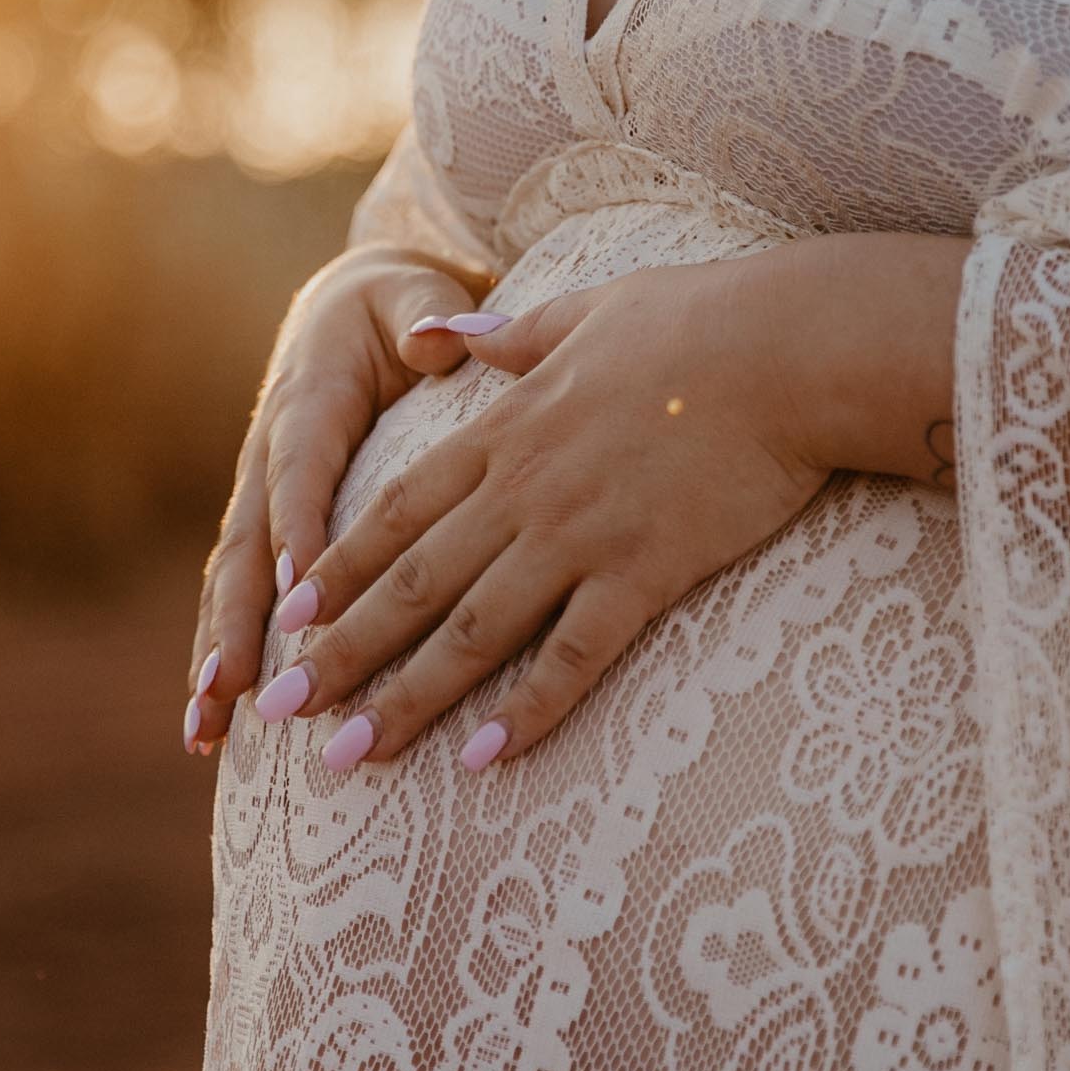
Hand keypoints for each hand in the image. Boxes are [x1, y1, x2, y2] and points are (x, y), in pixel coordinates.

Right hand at [183, 245, 493, 754]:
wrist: (358, 306)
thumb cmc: (399, 306)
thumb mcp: (414, 296)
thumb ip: (426, 317)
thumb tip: (432, 339)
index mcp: (310, 401)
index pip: (302, 469)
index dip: (297, 526)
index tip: (301, 587)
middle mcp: (269, 456)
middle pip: (247, 546)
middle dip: (237, 622)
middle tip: (232, 688)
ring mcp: (260, 497)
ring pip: (232, 585)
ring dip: (218, 658)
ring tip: (207, 731)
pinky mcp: (265, 527)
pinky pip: (243, 598)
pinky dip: (225, 659)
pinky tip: (213, 729)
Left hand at [251, 248, 831, 769]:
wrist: (788, 349)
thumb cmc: (701, 320)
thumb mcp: (587, 310)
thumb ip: (511, 337)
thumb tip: (448, 333)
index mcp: (508, 429)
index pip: (399, 510)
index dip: (339, 569)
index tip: (287, 616)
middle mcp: (525, 490)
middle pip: (413, 583)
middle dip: (341, 652)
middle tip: (282, 712)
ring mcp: (579, 535)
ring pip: (471, 631)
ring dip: (405, 697)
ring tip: (348, 754)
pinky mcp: (642, 572)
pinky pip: (572, 656)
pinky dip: (526, 710)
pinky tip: (483, 760)